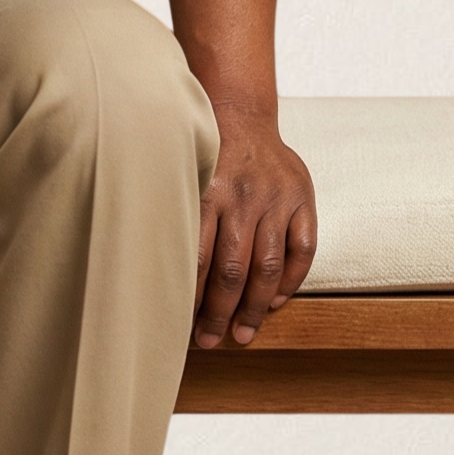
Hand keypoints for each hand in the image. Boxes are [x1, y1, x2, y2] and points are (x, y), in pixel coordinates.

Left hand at [194, 104, 315, 347]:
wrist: (239, 114)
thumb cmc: (200, 156)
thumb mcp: (178, 177)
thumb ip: (173, 217)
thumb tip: (150, 274)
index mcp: (205, 191)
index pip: (196, 258)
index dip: (190, 297)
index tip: (181, 326)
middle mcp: (241, 195)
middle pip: (232, 269)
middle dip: (219, 312)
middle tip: (209, 341)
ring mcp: (276, 197)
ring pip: (268, 266)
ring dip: (255, 307)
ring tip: (243, 334)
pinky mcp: (302, 197)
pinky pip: (303, 249)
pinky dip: (291, 280)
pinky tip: (275, 302)